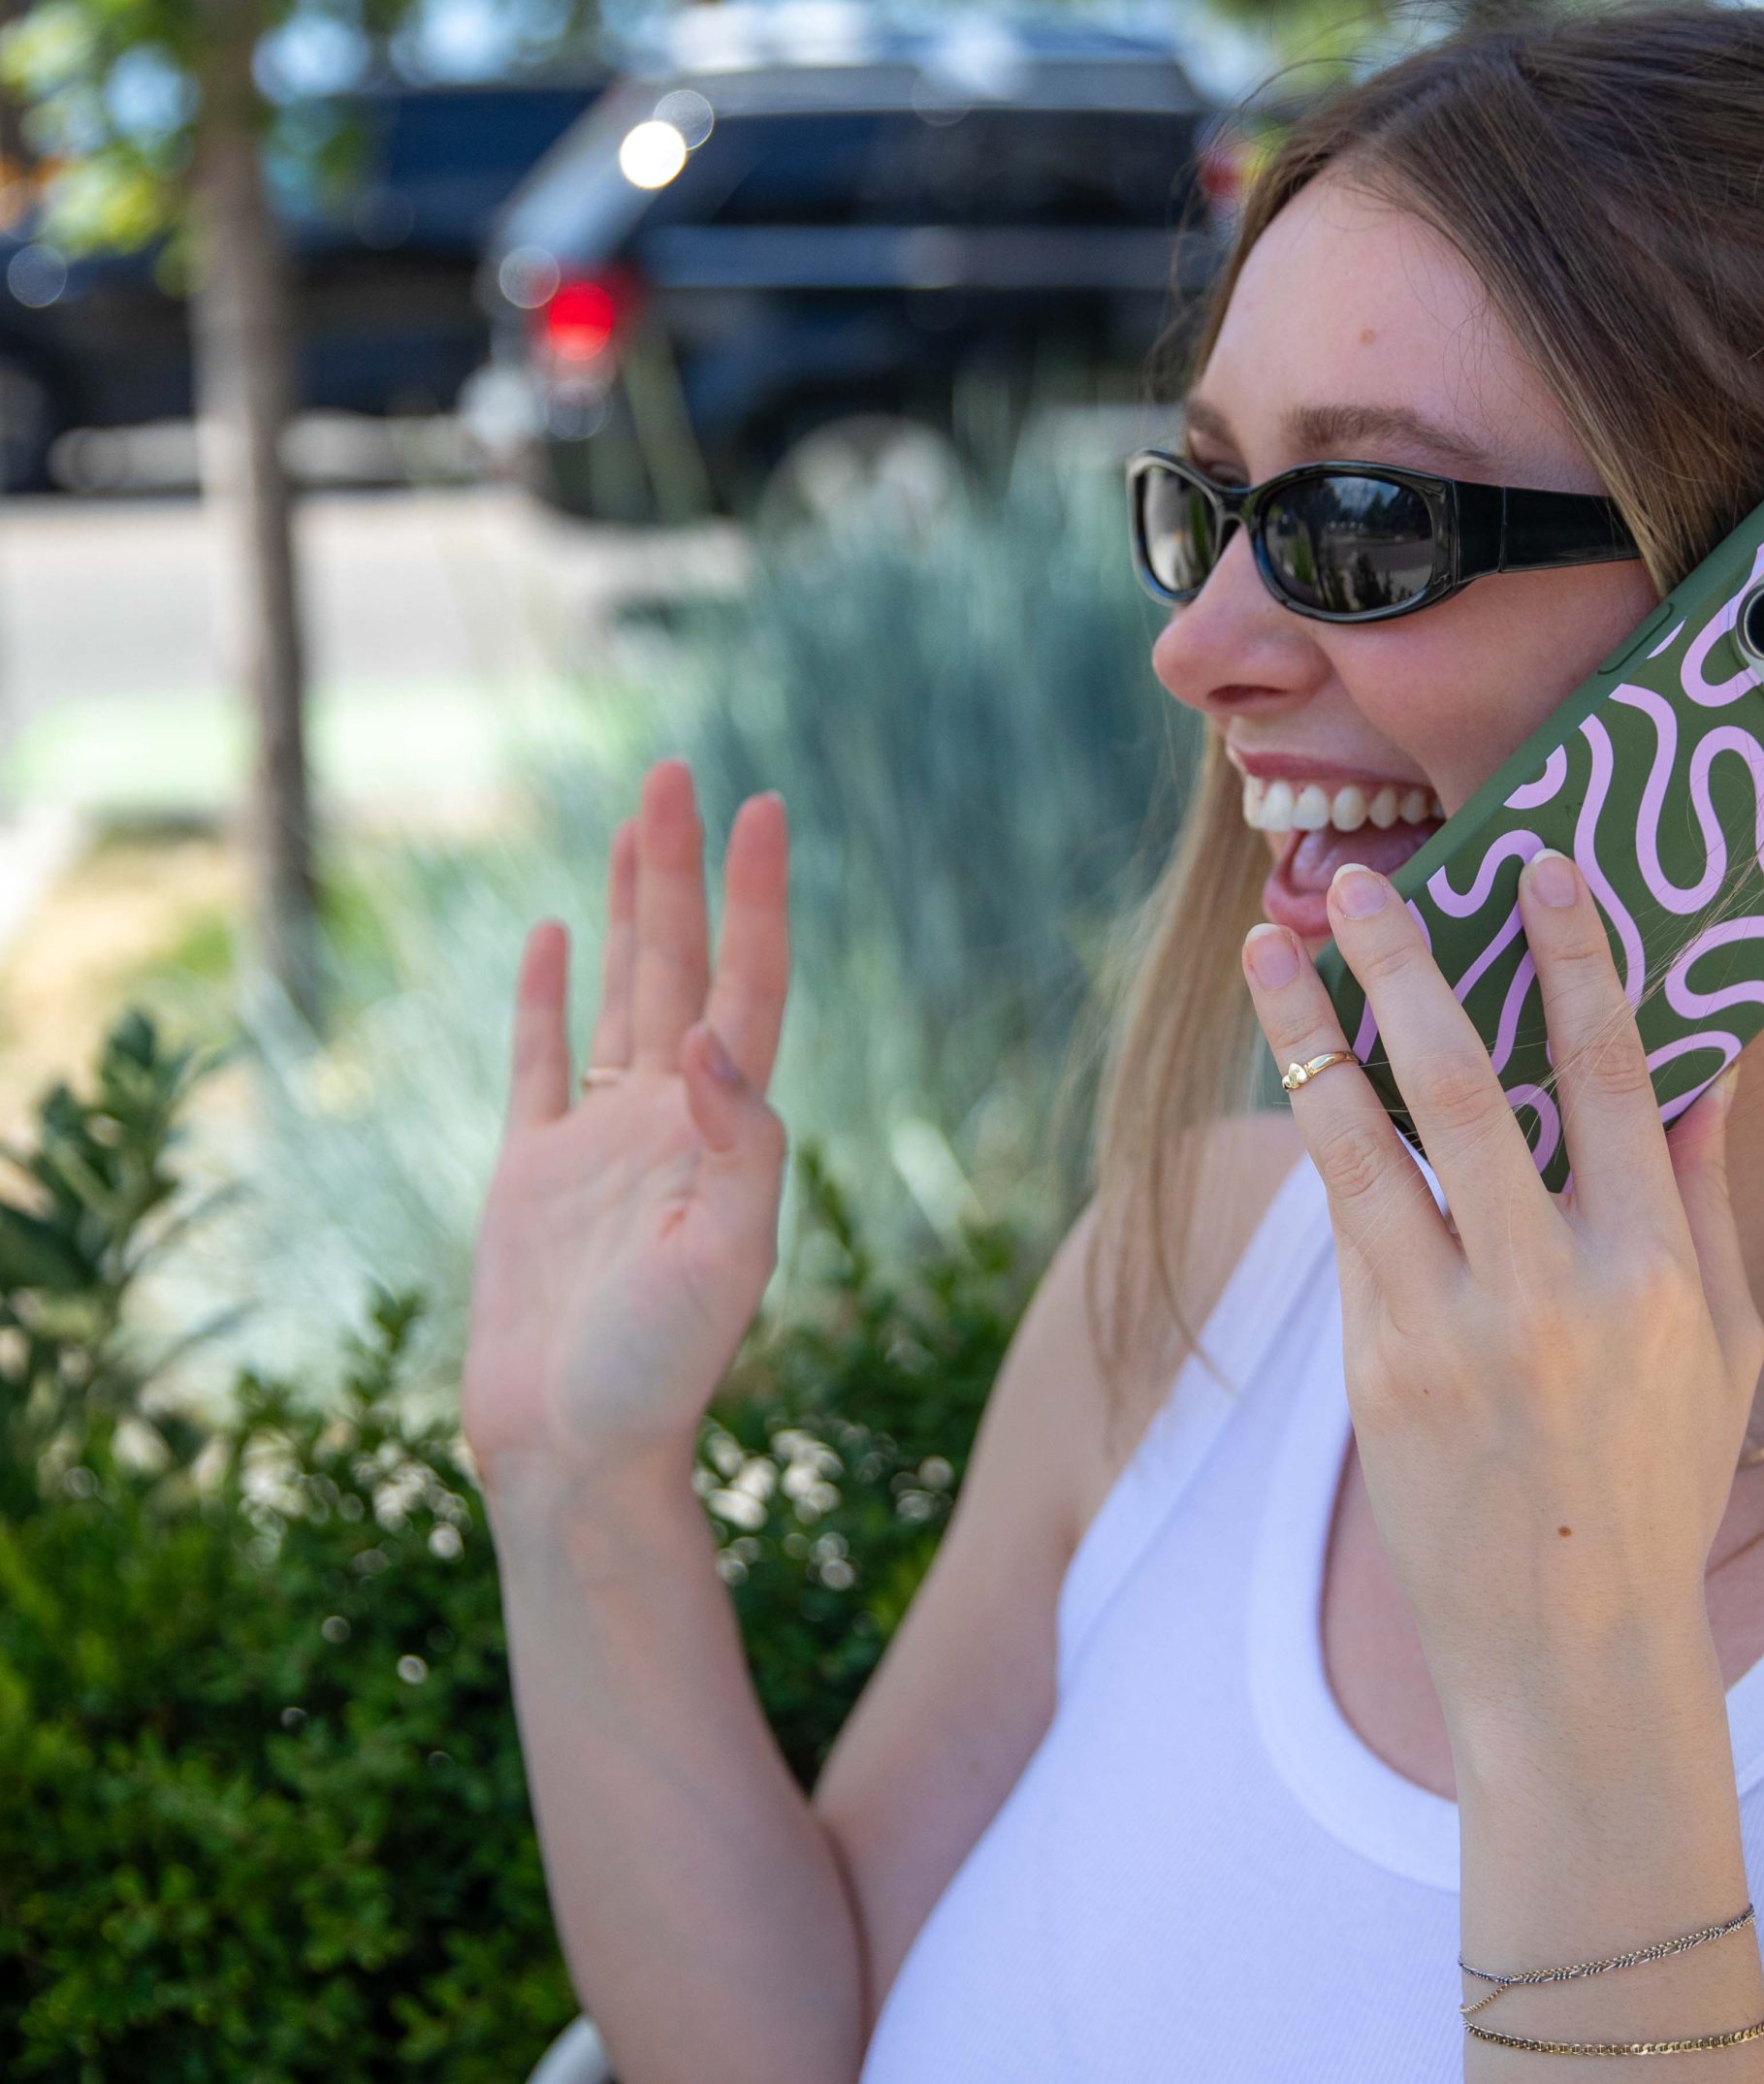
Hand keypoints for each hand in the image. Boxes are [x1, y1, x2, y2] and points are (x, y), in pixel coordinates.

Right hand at [462, 759, 791, 1502]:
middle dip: (680, 871)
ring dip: (630, 911)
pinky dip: (548, 996)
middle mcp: (669, 1121)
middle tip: (677, 771)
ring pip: (618, 996)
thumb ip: (736, 1147)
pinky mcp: (530, 1176)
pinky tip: (558, 931)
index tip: (764, 810)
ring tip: (635, 825)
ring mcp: (599, 1144)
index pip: (747, 987)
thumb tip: (708, 1038)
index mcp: (724, 1133)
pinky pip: (539, 1062)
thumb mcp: (722, 1261)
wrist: (574, 1460)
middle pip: (681, 966)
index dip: (758, 899)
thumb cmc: (657, 1375)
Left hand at [1239, 848, 1761, 1741]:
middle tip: (1364, 879)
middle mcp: (1550, 1295)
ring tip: (1269, 943)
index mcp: (1654, 1274)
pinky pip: (1351, 1227)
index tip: (1542, 867)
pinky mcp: (1377, 1371)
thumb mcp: (1723, 1345)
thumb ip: (1699, 1199)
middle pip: (1465, 1088)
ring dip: (1310, 1032)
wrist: (1568, 1646)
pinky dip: (1328, 1136)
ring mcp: (1449, 1335)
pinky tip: (1306, 1065)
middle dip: (1410, 967)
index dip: (1576, 961)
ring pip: (1365, 1146)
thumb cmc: (1660, 1482)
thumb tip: (1700, 1061)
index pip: (1612, 1077)